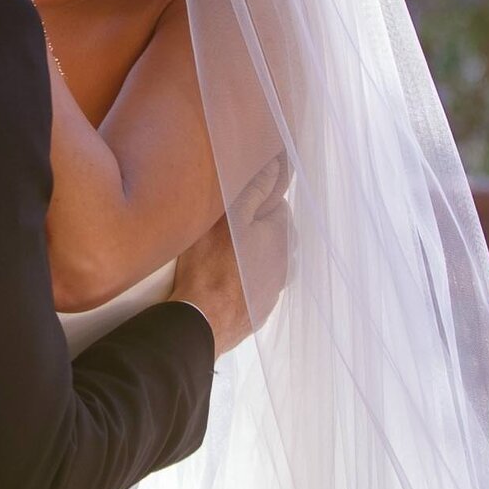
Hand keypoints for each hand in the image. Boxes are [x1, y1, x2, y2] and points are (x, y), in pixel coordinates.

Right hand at [169, 193, 291, 360]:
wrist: (204, 321)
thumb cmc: (212, 266)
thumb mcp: (228, 217)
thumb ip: (254, 191)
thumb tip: (275, 167)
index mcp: (280, 235)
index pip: (278, 207)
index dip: (258, 204)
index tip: (238, 207)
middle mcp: (285, 262)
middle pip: (277, 235)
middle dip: (260, 230)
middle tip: (229, 230)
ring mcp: (275, 289)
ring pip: (270, 263)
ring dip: (256, 258)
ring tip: (228, 257)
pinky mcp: (261, 309)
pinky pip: (259, 287)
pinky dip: (248, 282)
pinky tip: (228, 282)